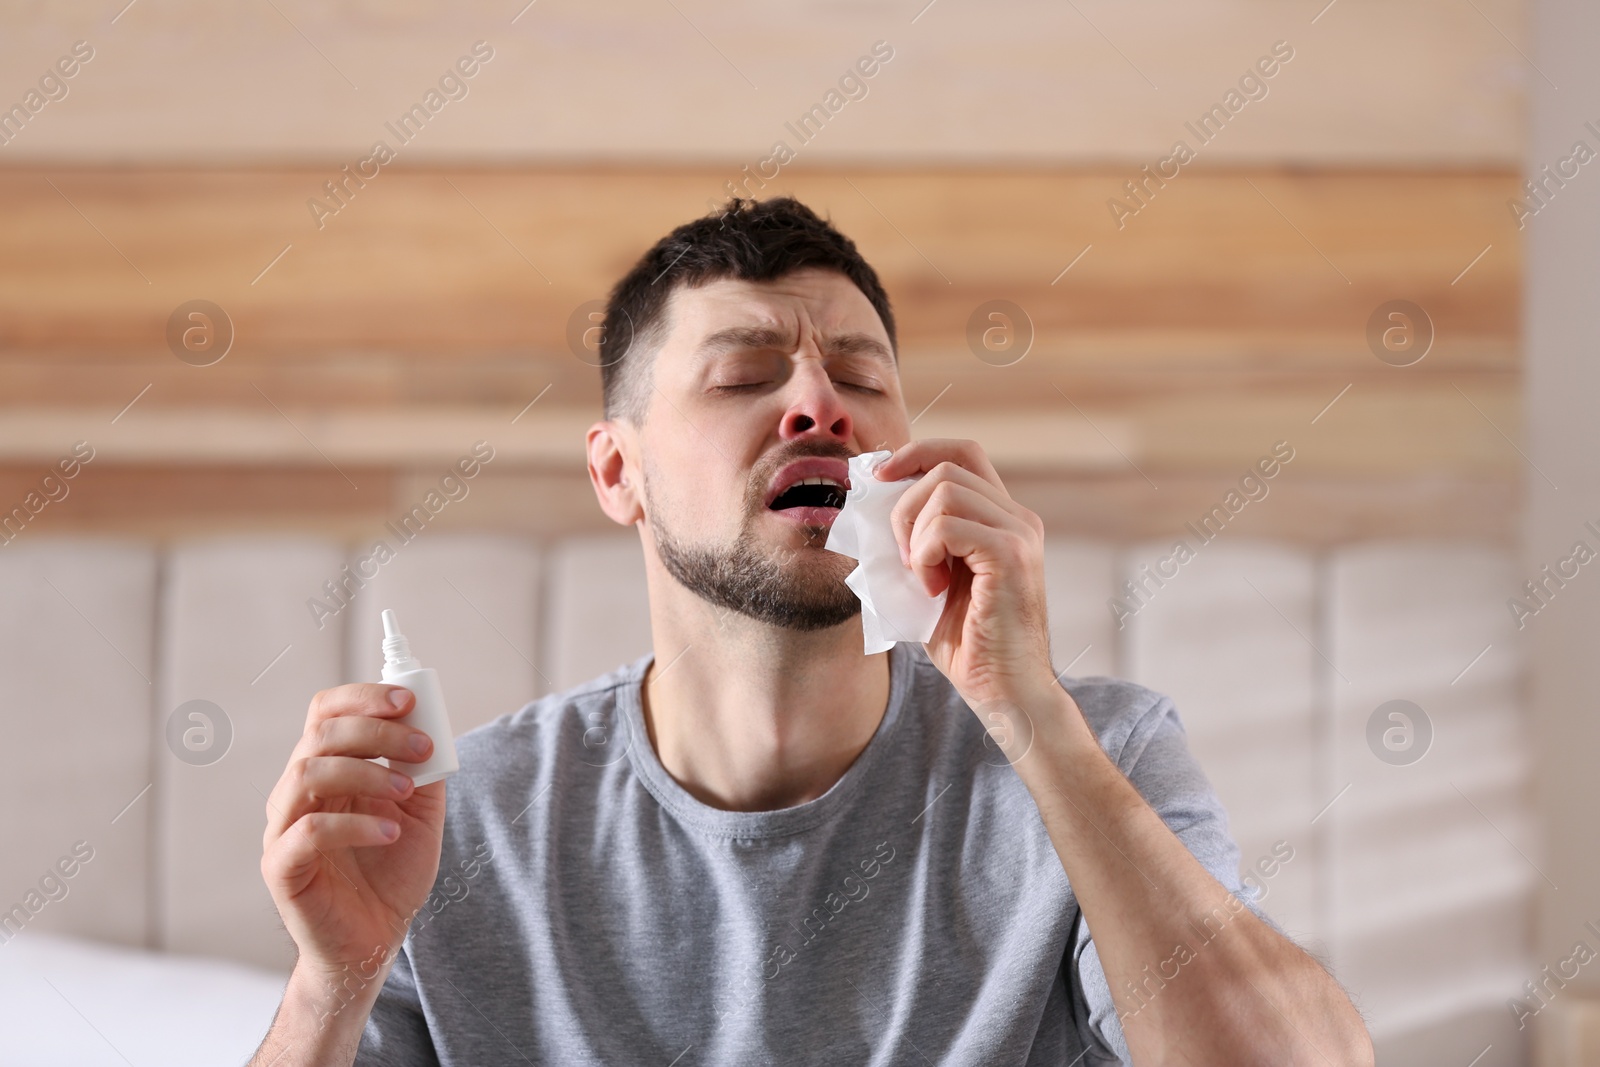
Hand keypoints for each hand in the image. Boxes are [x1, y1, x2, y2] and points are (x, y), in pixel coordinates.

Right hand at [260, 684, 446, 980]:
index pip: (326, 713)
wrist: (374, 940)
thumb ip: (425, 771)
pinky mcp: (280, 867)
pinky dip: (354, 824)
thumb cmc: (391, 873)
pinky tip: (389, 833)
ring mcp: (283, 828)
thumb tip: (432, 726)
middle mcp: (297, 792)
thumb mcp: (420, 812)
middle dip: (376, 733)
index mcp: (326, 769)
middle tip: (422, 748)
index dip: (363, 698)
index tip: (409, 701)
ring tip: (406, 791)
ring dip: (365, 773)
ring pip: (306, 774)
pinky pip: (307, 832)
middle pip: (319, 735)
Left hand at [877, 439, 1057, 713]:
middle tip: (902, 557)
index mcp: (1002, 518)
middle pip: (947, 466)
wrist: (1003, 691)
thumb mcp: (928, 579)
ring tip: (922, 576)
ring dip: (915, 533)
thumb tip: (867, 505)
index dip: (916, 452)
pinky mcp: (1012, 556)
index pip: (962, 453)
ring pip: (945, 490)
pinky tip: (932, 587)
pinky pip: (948, 526)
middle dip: (904, 504)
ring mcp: (1019, 534)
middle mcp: (1018, 518)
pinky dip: (926, 553)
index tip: (879, 475)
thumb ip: (912, 540)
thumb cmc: (967, 644)